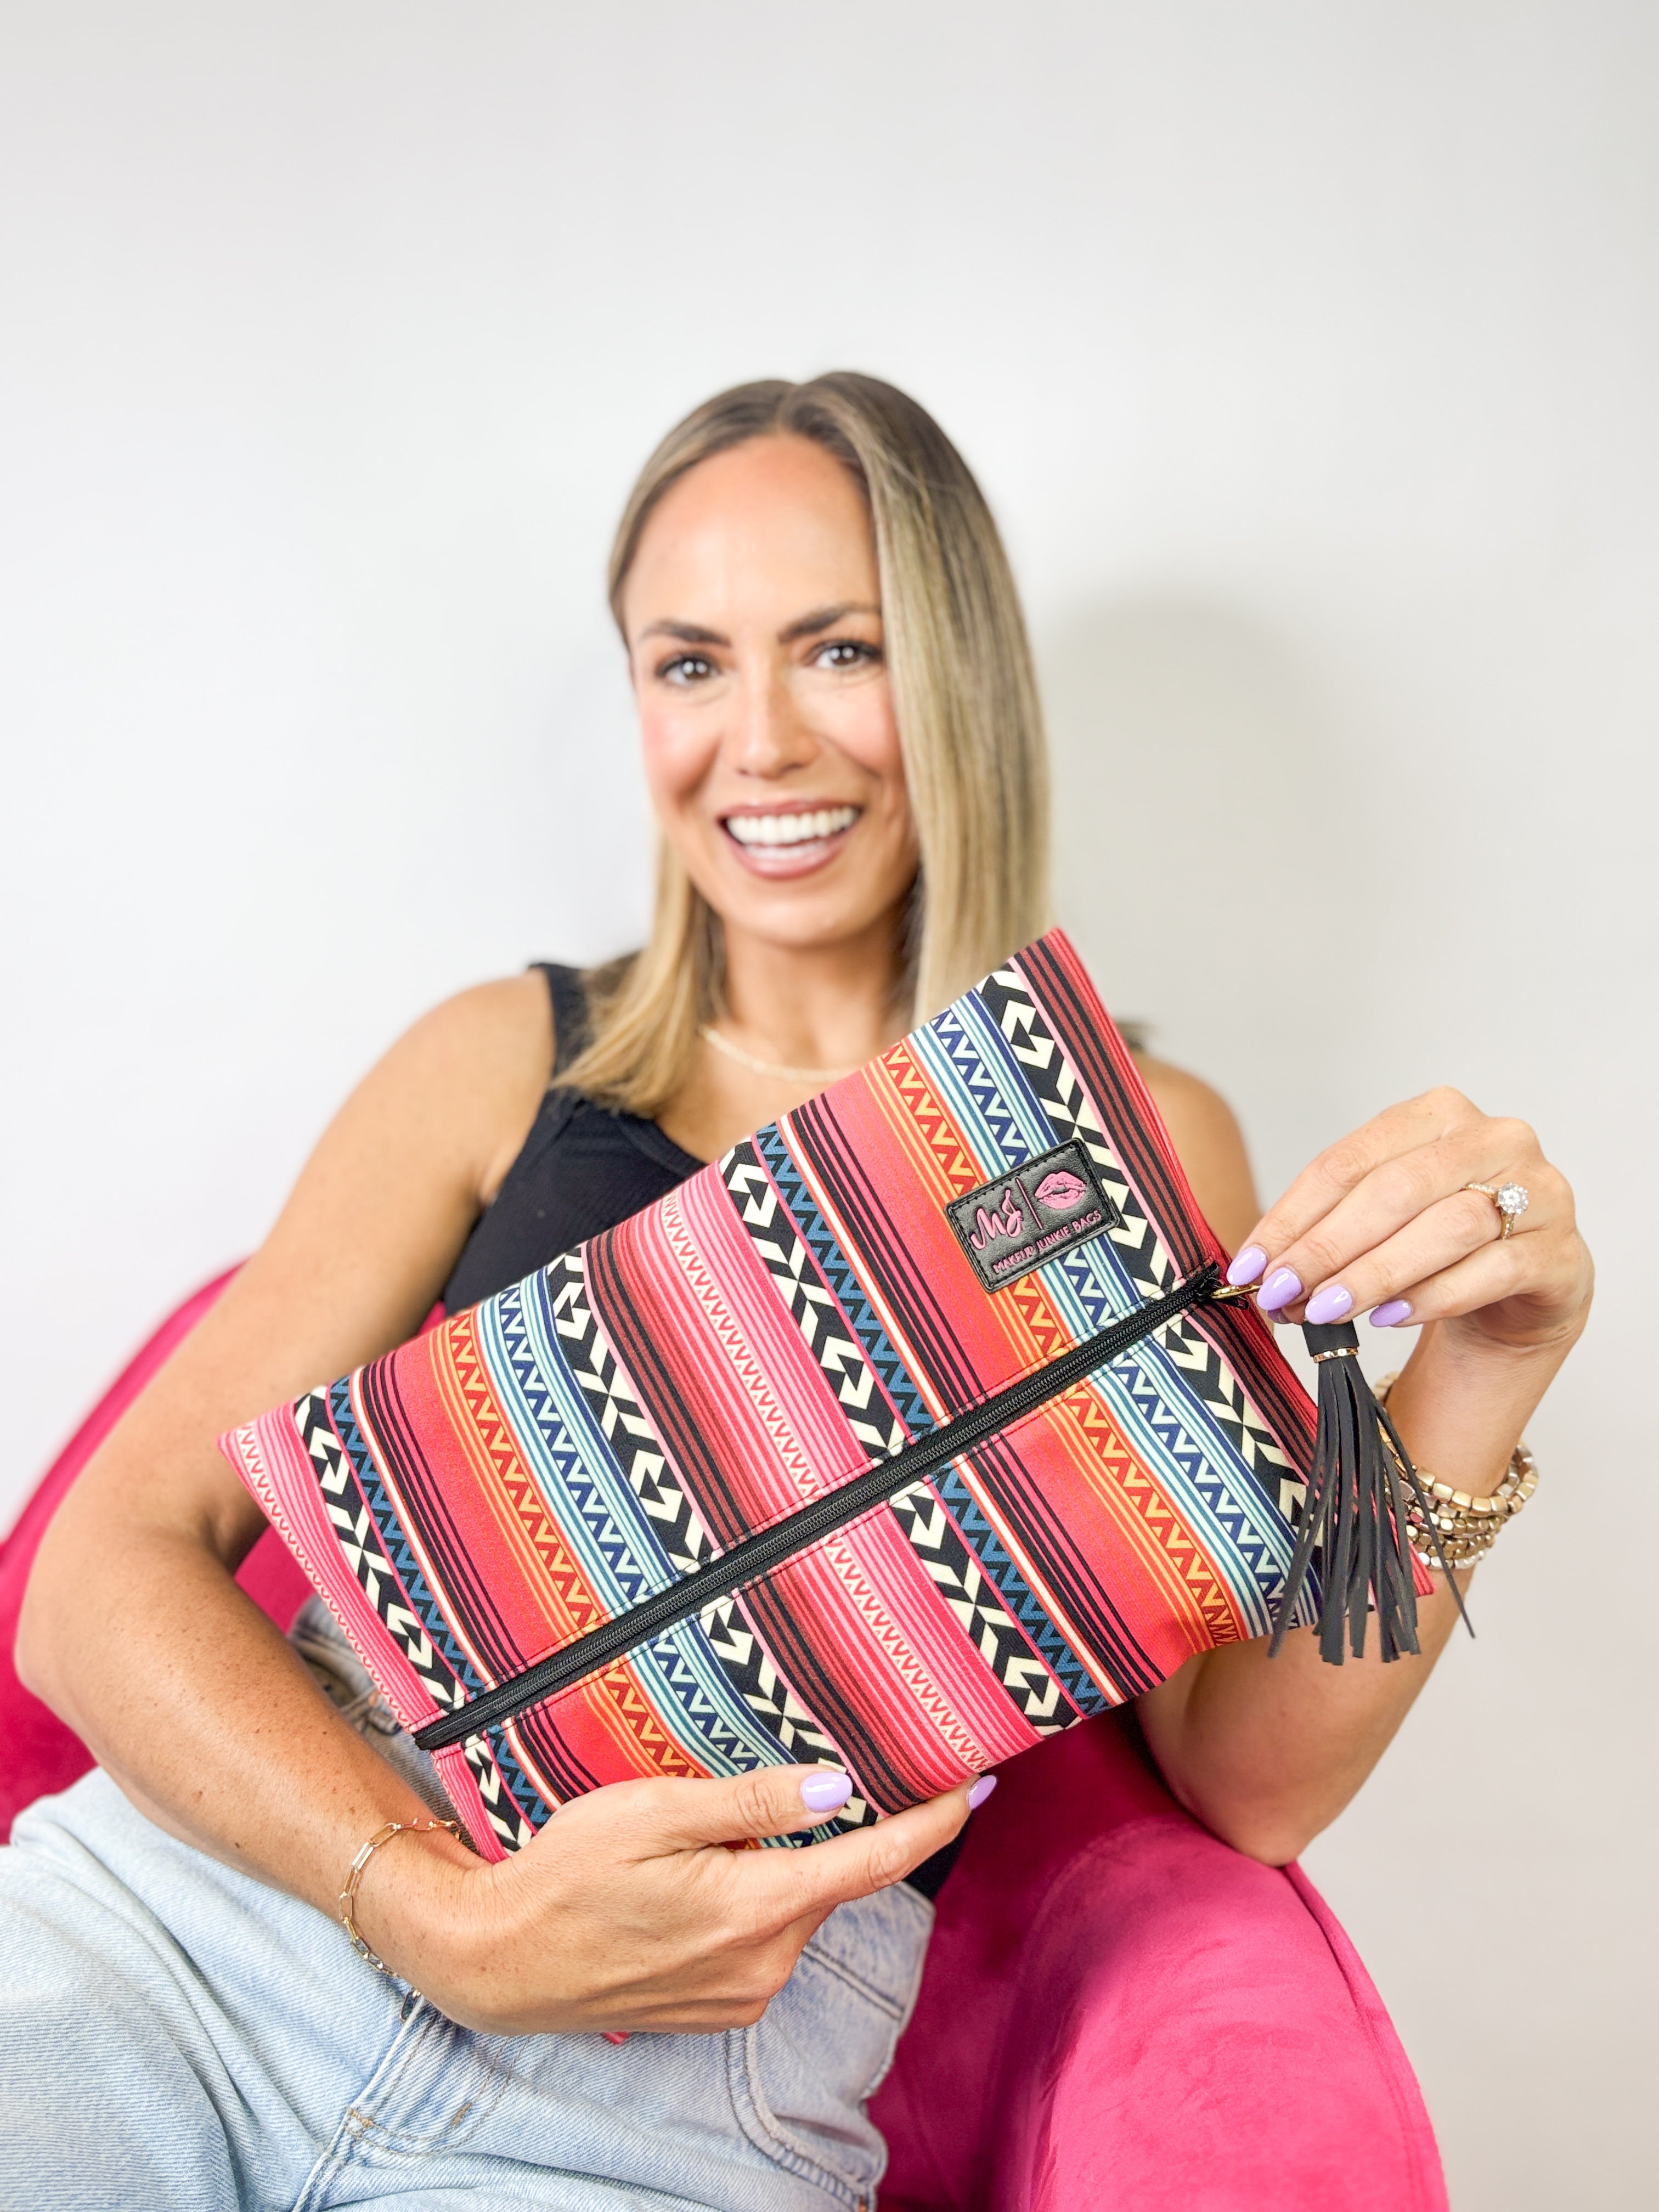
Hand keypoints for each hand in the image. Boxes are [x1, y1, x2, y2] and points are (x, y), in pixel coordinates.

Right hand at [362, 1763, 978, 2036]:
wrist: (499, 1960)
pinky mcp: (717, 2008)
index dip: (932, 1821)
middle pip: (829, 1879)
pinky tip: (693, 1880)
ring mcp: (741, 1994)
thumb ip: (749, 1801)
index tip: (977, 1785)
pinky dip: (750, 1902)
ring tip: (706, 1835)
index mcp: (757, 1909)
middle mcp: (763, 1963)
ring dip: (775, 1867)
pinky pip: (761, 1940)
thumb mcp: (652, 1812)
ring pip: (793, 1908)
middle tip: (778, 1781)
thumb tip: (835, 1786)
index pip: (874, 1860)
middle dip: (821, 1831)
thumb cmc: (565, 1872)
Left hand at [1227, 1087, 1591, 1356]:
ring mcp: (1539, 1192)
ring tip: (1325, 1310)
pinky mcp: (1560, 1252)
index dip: (1292, 1216)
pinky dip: (1433, 1295)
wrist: (1521, 1290)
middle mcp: (1494, 1139)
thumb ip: (1326, 1230)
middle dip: (1328, 1247)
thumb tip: (1259, 1269)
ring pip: (1447, 1227)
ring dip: (1375, 1273)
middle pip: (1395, 1190)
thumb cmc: (1435, 1244)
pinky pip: (1493, 1270)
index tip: (1252, 1265)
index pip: (1348, 1162)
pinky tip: (1388, 1316)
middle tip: (1281, 1293)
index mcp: (1436, 1114)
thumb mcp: (1377, 1221)